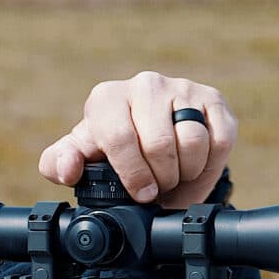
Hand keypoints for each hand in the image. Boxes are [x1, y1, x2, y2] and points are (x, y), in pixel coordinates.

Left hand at [38, 71, 236, 208]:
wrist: (149, 135)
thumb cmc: (110, 149)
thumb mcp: (80, 157)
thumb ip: (58, 164)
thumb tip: (67, 169)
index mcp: (107, 98)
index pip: (119, 138)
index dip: (133, 175)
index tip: (141, 194)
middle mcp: (144, 85)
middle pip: (158, 144)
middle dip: (160, 178)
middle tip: (157, 187)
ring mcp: (181, 88)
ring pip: (192, 142)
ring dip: (185, 173)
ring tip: (174, 176)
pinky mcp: (212, 99)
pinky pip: (220, 139)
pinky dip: (210, 164)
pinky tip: (194, 166)